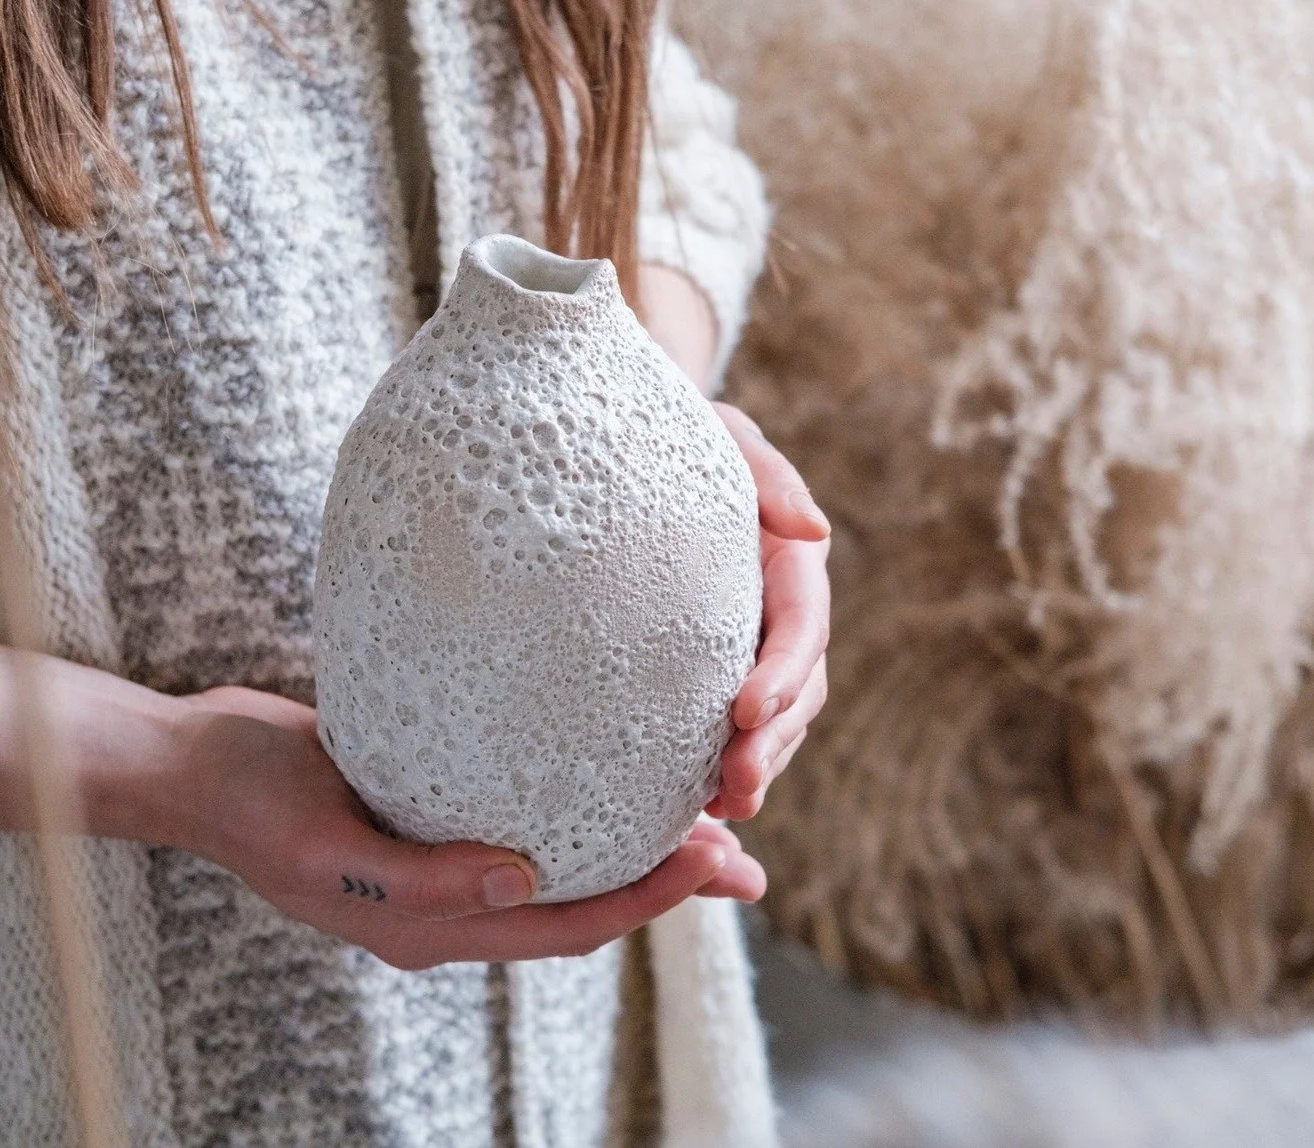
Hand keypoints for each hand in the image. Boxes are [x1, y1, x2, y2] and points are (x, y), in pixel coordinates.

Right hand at [176, 685, 766, 969]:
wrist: (197, 763)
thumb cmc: (252, 796)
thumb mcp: (322, 841)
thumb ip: (419, 878)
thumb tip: (524, 882)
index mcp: (428, 925)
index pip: (564, 925)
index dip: (644, 899)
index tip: (711, 860)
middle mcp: (450, 902)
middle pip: (582, 905)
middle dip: (665, 885)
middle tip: (742, 860)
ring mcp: (445, 861)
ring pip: (566, 868)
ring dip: (637, 850)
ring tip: (708, 820)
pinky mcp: (437, 813)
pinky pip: (532, 825)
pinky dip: (587, 814)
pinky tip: (618, 778)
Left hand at [709, 403, 830, 820]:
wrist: (640, 453)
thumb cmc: (682, 437)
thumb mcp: (727, 436)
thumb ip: (771, 476)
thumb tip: (816, 531)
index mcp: (790, 564)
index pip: (801, 626)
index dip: (783, 673)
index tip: (747, 711)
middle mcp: (778, 612)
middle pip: (795, 689)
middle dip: (773, 741)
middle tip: (735, 789)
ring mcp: (750, 644)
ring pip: (774, 720)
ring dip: (756, 765)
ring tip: (722, 809)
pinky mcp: (713, 668)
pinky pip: (730, 725)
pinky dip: (722, 764)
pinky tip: (697, 805)